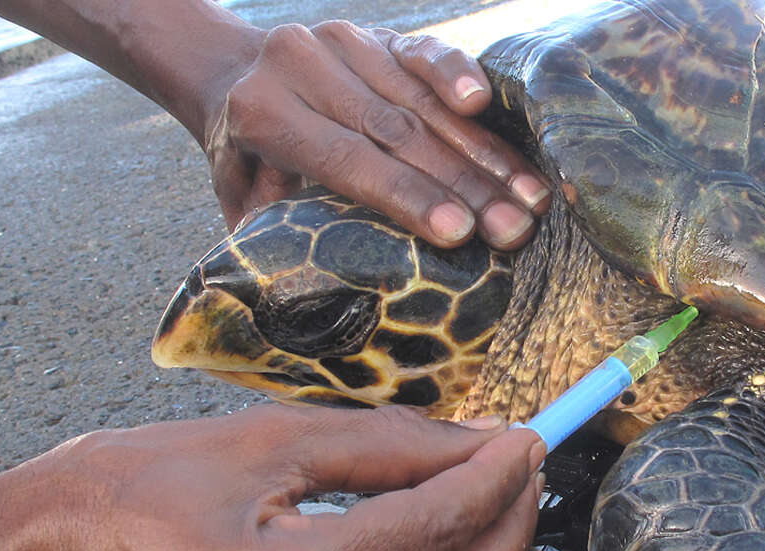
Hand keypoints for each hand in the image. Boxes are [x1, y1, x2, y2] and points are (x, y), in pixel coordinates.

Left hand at [202, 21, 550, 244]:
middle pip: (397, 131)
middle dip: (463, 184)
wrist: (235, 79)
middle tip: (514, 229)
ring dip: (481, 152)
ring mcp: (343, 42)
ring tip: (529, 198)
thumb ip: (271, 240)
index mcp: (265, 113)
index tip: (458, 233)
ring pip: (421, 101)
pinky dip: (458, 76)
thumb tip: (311, 301)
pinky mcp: (379, 35)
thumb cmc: (251, 166)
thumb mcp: (245, 204)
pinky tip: (484, 105)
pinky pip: (425, 56)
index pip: (349, 160)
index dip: (407, 196)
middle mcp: (302, 66)